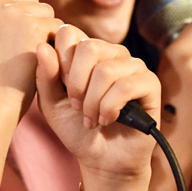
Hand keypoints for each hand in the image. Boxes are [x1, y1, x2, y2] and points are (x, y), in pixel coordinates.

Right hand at [0, 0, 62, 114]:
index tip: (7, 14)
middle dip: (29, 15)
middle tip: (17, 44)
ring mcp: (11, 11)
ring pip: (44, 10)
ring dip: (42, 29)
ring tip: (25, 54)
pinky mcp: (33, 25)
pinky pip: (56, 26)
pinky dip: (53, 43)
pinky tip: (37, 60)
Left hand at [36, 24, 159, 190]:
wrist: (101, 158)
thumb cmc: (74, 127)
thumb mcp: (50, 102)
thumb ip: (45, 75)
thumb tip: (42, 46)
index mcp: (85, 50)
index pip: (69, 32)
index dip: (60, 60)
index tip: (61, 86)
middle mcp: (110, 52)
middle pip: (88, 46)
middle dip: (76, 82)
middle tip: (75, 104)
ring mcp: (132, 65)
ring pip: (106, 70)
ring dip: (92, 101)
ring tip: (90, 118)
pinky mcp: (149, 83)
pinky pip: (125, 87)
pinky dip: (109, 108)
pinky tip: (106, 120)